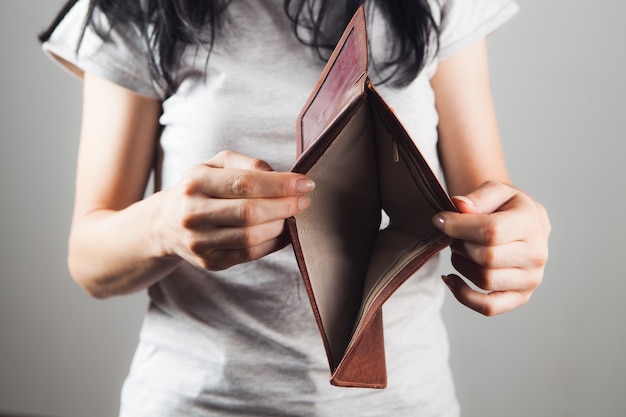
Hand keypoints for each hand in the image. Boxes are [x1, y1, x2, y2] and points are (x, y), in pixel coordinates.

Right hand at [160, 150, 314, 270]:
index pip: (245, 183)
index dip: (280, 184)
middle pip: (249, 213)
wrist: (166, 223)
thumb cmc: (201, 187)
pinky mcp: (210, 262)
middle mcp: (193, 212)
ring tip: (292, 215)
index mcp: (196, 181)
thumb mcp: (216, 164)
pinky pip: (250, 255)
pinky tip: (283, 232)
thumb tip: (280, 176)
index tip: (305, 183)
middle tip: (305, 200)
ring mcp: (199, 241)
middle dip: (285, 206)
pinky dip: (273, 243)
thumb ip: (247, 163)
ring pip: (251, 237)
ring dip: (281, 226)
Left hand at [433, 181, 549, 315]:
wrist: (521, 222)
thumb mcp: (496, 190)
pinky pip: (488, 307)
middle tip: (453, 235)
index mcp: (532, 223)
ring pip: (484, 280)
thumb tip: (459, 206)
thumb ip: (478, 197)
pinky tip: (451, 279)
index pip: (491, 231)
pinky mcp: (520, 297)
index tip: (440, 220)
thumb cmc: (505, 206)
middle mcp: (537, 255)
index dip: (458, 226)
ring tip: (460, 249)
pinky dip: (464, 296)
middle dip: (460, 244)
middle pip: (485, 257)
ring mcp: (531, 279)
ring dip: (461, 265)